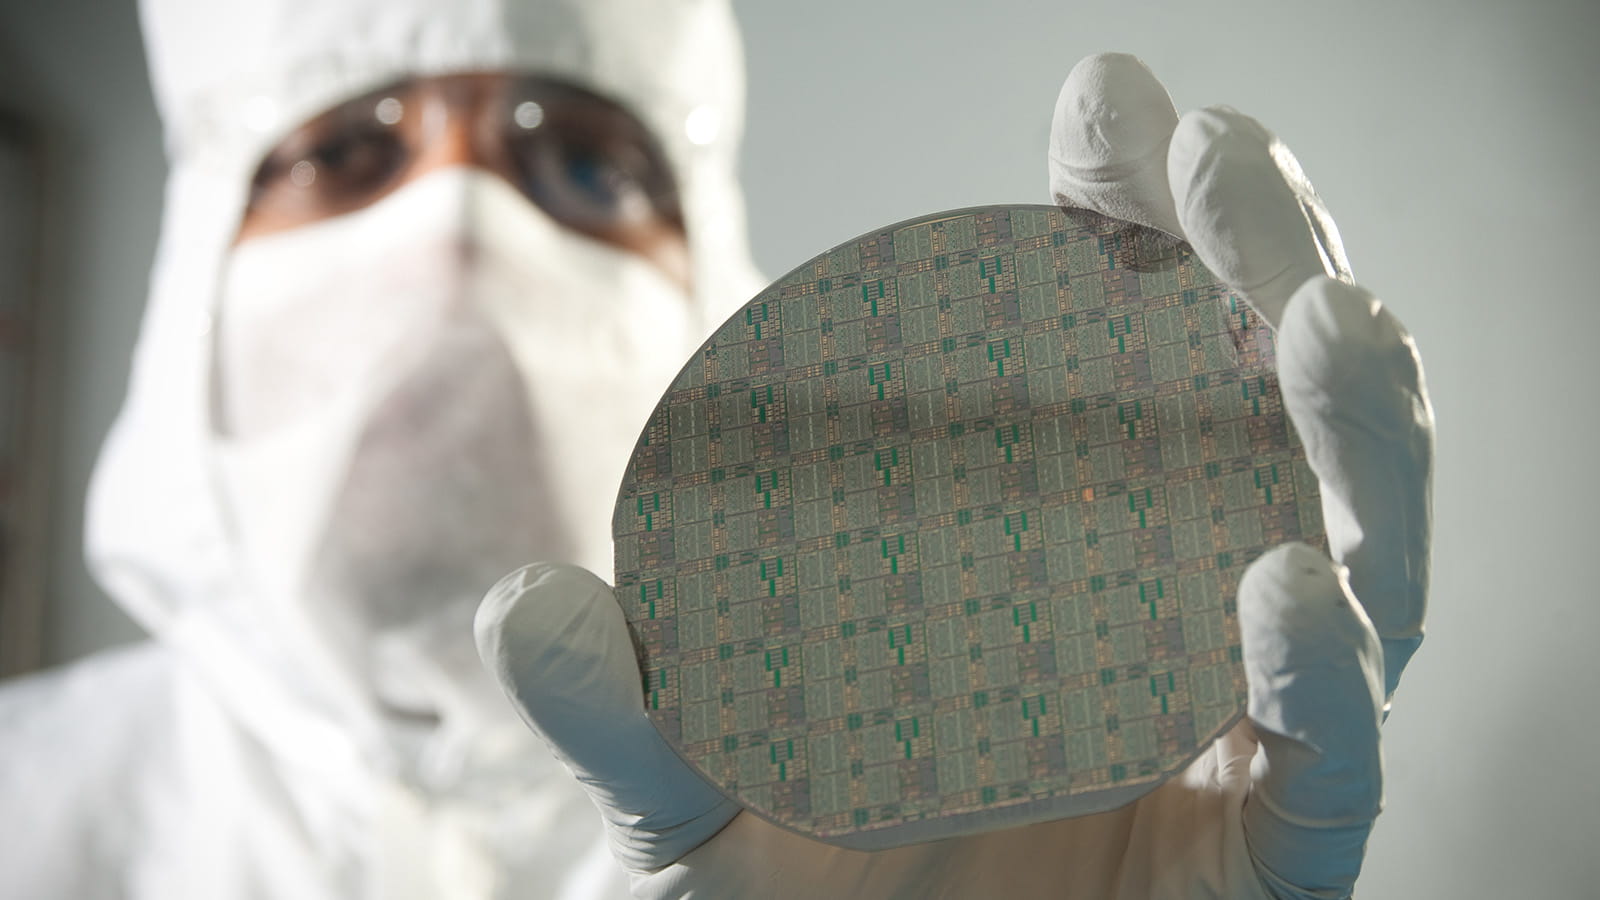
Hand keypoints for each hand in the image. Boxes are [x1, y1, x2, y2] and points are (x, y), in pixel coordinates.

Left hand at [476, 53, 1433, 898]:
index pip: (1122, 365)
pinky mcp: (1276, 860)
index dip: (1129, 228)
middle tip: (1218, 158)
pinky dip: (1326, 673)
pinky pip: (1336, 758)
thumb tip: (524, 613)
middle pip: (1259, 428)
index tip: (1108, 106)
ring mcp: (1240, 731)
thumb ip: (626, 709)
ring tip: (1315, 315)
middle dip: (1260, 270)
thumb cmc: (795, 898)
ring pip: (1351, 557)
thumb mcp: (692, 792)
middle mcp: (1175, 617)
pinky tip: (1283, 585)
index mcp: (1068, 556)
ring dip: (1348, 429)